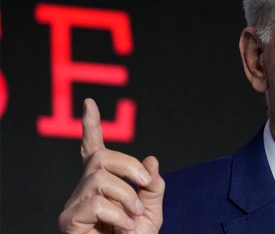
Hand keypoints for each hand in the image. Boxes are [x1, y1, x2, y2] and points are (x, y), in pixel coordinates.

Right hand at [59, 99, 164, 233]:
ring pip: (99, 179)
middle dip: (128, 167)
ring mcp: (75, 205)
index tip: (90, 104)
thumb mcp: (152, 212)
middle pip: (101, 158)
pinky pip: (96, 204)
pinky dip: (117, 214)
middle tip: (144, 185)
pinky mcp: (69, 221)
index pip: (94, 150)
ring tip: (133, 217)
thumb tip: (152, 160)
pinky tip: (123, 228)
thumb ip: (153, 187)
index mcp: (103, 184)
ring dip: (125, 196)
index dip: (92, 127)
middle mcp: (84, 190)